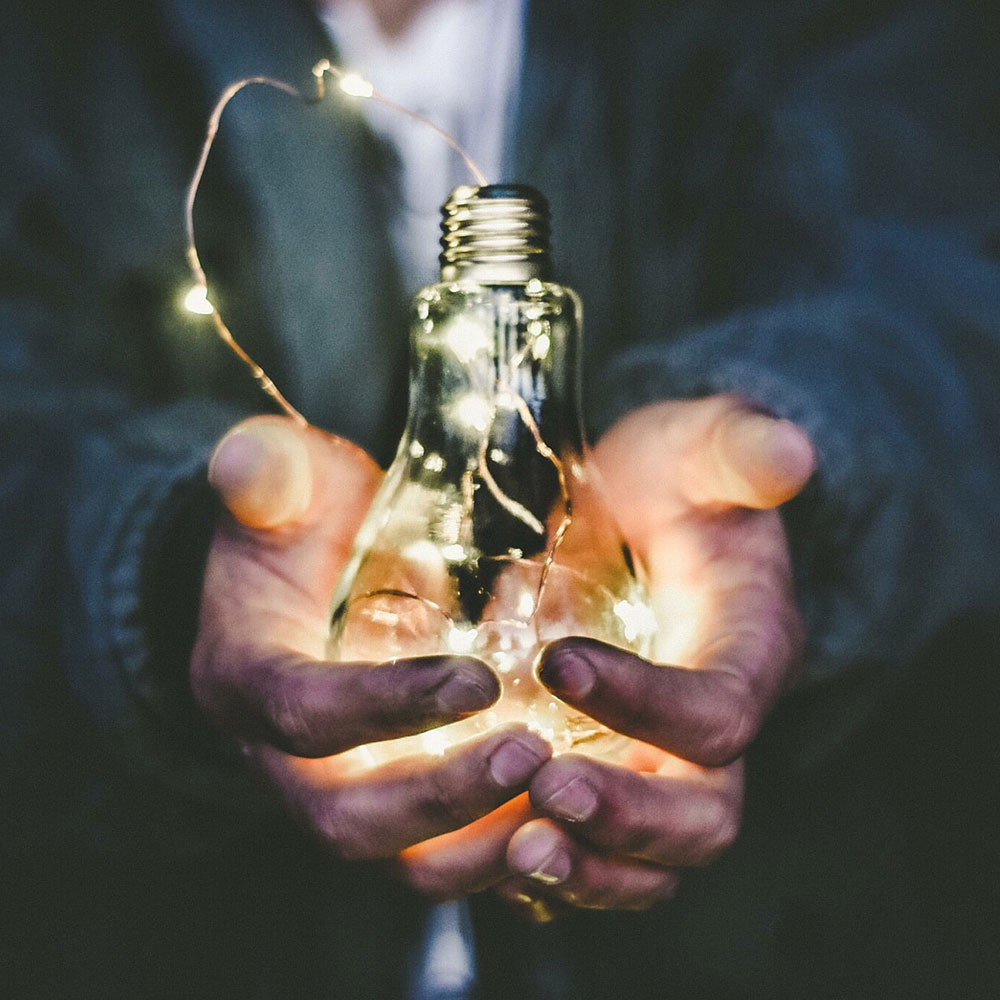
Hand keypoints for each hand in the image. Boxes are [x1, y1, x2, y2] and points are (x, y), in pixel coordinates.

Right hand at [191, 416, 550, 878]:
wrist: (306, 578)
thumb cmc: (301, 524)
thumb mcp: (283, 484)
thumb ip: (267, 472)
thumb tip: (247, 462)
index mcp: (246, 679)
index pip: (303, 713)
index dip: (385, 706)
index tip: (481, 680)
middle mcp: (283, 760)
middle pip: (348, 819)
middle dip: (442, 798)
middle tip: (534, 755)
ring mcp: (339, 792)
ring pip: (401, 862)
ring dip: (483, 845)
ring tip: (567, 799)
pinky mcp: (392, 807)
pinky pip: (444, 858)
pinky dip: (504, 852)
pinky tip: (572, 819)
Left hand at [496, 395, 815, 917]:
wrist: (637, 513)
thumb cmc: (670, 480)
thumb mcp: (699, 448)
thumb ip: (738, 449)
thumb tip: (790, 451)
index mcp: (748, 652)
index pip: (720, 710)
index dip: (648, 702)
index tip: (556, 662)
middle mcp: (714, 728)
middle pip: (703, 815)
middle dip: (629, 817)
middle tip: (547, 791)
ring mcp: (662, 763)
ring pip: (652, 861)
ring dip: (589, 869)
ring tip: (515, 853)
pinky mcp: (614, 776)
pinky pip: (596, 855)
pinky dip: (553, 868)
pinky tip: (487, 848)